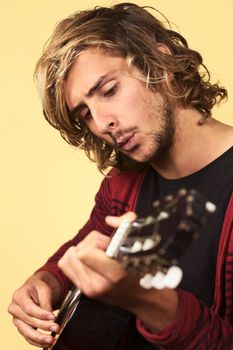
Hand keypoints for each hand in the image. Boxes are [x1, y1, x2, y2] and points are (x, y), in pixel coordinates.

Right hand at [8, 272, 59, 347]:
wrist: (34, 291)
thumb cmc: (38, 288)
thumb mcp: (43, 289)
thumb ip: (46, 302)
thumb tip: (50, 318)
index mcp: (19, 296)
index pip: (28, 308)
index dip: (40, 314)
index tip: (52, 317)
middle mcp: (14, 309)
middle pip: (28, 321)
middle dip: (42, 326)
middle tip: (55, 328)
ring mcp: (17, 320)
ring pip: (26, 332)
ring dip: (39, 338)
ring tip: (51, 340)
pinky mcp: (21, 327)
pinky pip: (28, 337)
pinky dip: (38, 342)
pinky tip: (47, 344)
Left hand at [58, 211, 178, 331]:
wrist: (142, 296)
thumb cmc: (140, 268)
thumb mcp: (139, 242)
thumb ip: (126, 223)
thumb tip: (109, 220)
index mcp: (115, 273)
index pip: (84, 253)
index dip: (96, 241)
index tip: (109, 244)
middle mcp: (100, 285)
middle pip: (77, 252)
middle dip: (89, 244)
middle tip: (104, 248)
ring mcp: (90, 290)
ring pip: (69, 257)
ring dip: (82, 251)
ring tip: (97, 254)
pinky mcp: (84, 291)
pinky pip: (65, 265)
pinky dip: (74, 258)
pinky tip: (88, 260)